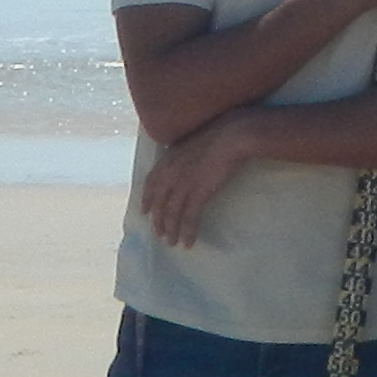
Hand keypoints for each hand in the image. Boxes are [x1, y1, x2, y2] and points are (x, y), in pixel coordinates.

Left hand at [142, 109, 261, 247]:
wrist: (232, 136)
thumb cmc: (219, 134)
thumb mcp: (193, 142)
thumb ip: (185, 155)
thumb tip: (187, 163)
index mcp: (168, 159)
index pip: (151, 182)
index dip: (147, 199)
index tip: (145, 211)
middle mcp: (171, 172)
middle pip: (159, 201)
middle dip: (158, 220)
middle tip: (158, 233)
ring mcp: (184, 183)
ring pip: (172, 213)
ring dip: (171, 230)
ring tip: (172, 242)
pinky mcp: (199, 193)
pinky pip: (189, 217)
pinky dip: (188, 231)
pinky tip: (188, 242)